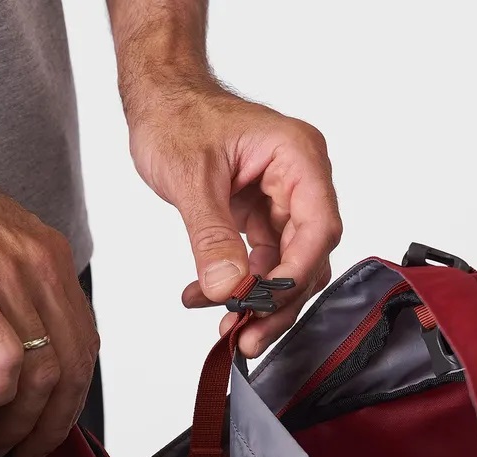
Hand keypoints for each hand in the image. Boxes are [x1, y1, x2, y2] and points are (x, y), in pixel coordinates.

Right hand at [0, 95, 98, 456]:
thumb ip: (7, 305)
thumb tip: (7, 365)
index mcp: (50, 257)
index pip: (84, 344)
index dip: (73, 396)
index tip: (54, 425)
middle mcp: (42, 266)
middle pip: (75, 366)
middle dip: (55, 421)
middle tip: (29, 449)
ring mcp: (10, 275)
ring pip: (47, 372)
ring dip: (24, 419)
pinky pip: (8, 359)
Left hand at [130, 84, 341, 356]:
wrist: (158, 99)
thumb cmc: (176, 114)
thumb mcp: (190, 176)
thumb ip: (211, 236)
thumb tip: (227, 287)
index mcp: (298, 157)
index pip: (318, 227)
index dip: (296, 272)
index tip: (265, 303)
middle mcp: (300, 180)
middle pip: (308, 256)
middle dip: (277, 300)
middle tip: (249, 336)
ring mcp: (283, 200)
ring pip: (287, 266)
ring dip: (258, 300)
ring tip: (228, 326)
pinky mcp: (262, 216)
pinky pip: (261, 262)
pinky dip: (238, 284)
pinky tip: (207, 297)